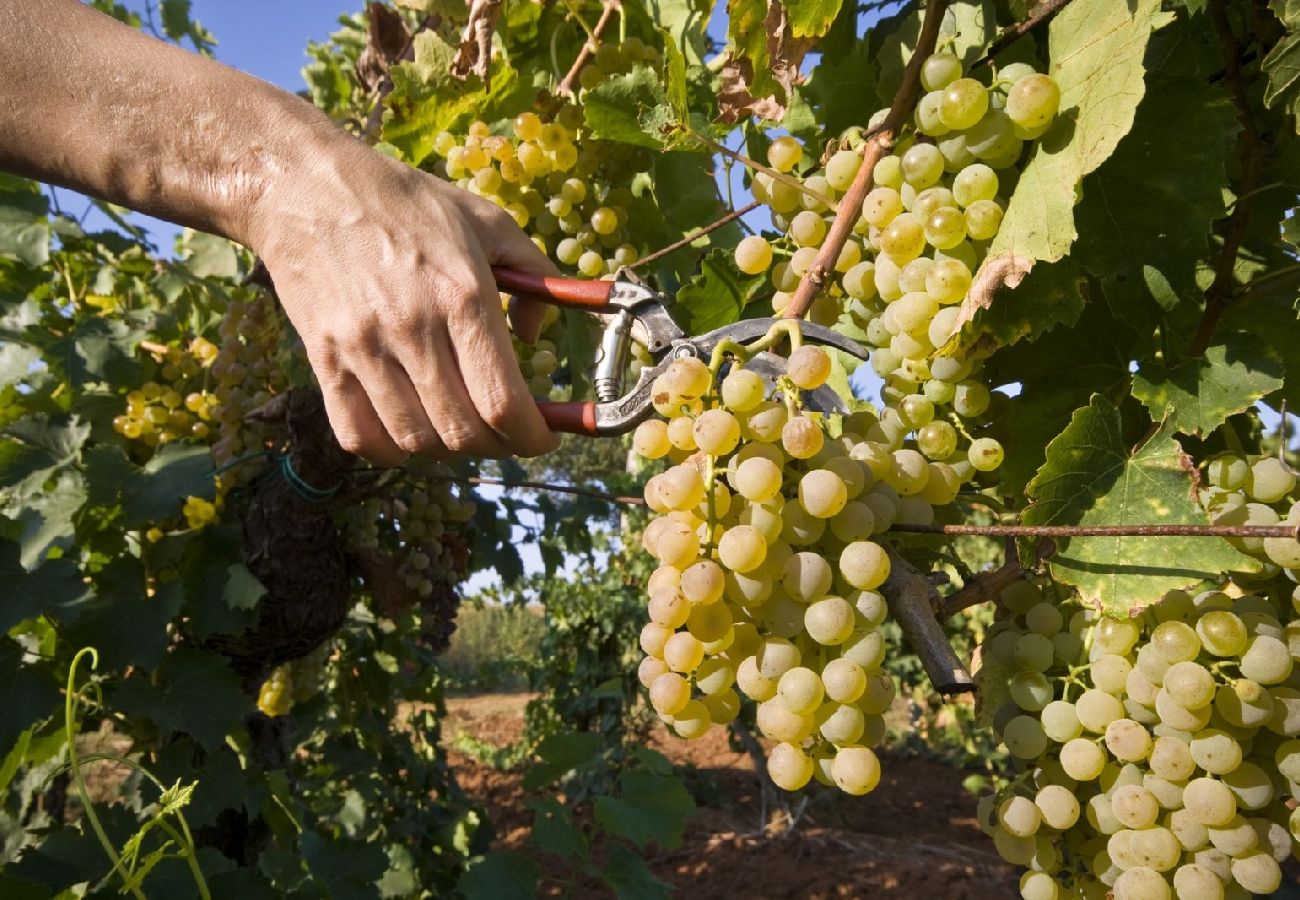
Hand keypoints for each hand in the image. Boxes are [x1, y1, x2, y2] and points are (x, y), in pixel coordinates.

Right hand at [247, 136, 559, 465]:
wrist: (304, 187)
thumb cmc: (402, 201)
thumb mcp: (486, 220)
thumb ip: (534, 274)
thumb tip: (538, 332)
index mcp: (462, 295)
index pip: (503, 402)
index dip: (531, 435)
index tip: (542, 437)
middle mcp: (412, 329)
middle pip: (463, 432)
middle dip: (498, 446)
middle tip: (506, 434)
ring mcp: (362, 349)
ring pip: (416, 442)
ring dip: (448, 450)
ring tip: (461, 428)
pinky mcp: (323, 361)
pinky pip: (360, 436)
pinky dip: (392, 450)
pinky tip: (410, 430)